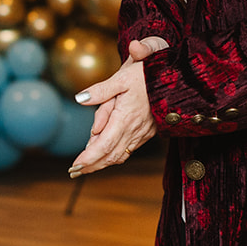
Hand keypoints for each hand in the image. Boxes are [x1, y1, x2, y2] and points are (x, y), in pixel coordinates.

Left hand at [68, 36, 165, 177]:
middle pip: (111, 155)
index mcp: (126, 117)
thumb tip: (79, 99)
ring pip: (120, 154)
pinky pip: (128, 149)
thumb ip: (100, 91)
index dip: (89, 158)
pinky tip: (103, 154)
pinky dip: (114, 155)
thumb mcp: (121, 77)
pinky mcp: (147, 132)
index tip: (74, 166)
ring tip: (84, 167)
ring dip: (102, 163)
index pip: (104, 144)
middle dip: (92, 166)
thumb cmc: (146, 73)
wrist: (173, 75)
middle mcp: (135, 129)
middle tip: (73, 172)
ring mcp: (143, 132)